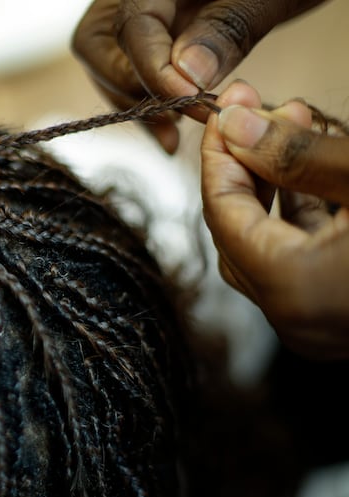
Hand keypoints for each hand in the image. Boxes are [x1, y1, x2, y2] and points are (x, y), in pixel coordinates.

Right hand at [72, 0, 326, 152]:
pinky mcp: (153, 32)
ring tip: (177, 131)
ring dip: (138, 103)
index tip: (191, 100)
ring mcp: (141, 12)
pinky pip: (126, 69)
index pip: (133, 26)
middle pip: (99, 47)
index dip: (155, 70)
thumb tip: (186, 75)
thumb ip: (227, 28)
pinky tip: (172, 131)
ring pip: (108, 63)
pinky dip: (146, 102)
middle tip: (180, 117)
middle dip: (134, 89)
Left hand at [201, 81, 348, 358]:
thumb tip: (233, 124)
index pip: (222, 215)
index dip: (218, 157)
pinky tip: (316, 170)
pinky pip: (302, 263)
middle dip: (245, 167)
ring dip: (275, 186)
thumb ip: (295, 154)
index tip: (222, 111)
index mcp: (294, 290)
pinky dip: (302, 216)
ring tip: (292, 123)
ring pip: (269, 247)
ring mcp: (321, 328)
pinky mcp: (343, 319)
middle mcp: (297, 321)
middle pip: (238, 233)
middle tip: (255, 112)